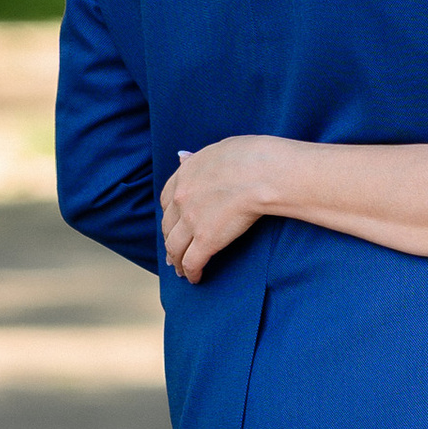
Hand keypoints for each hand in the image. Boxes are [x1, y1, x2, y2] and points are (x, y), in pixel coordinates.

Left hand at [160, 138, 279, 283]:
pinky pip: (192, 262)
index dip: (170, 216)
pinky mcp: (206, 240)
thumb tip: (182, 157)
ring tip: (181, 270)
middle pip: (168, 226)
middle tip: (173, 252)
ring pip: (175, 248)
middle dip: (170, 240)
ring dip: (176, 261)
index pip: (167, 201)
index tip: (174, 224)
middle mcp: (180, 199)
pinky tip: (195, 278)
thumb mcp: (216, 150)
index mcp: (183, 176)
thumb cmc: (250, 156)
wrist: (261, 172)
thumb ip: (197, 159)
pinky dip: (191, 273)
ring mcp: (190, 221)